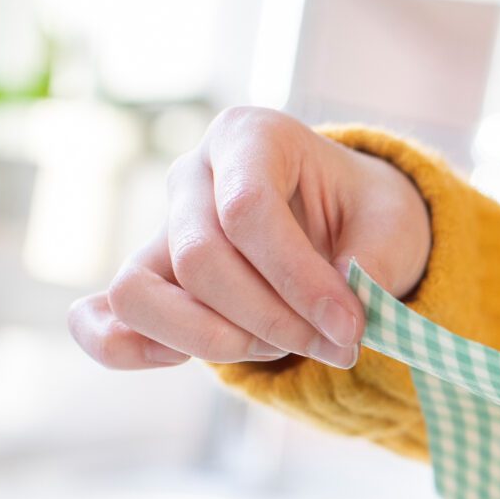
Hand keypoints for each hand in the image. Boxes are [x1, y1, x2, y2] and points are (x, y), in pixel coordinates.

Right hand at [69, 107, 430, 370]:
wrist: (345, 224)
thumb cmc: (365, 216)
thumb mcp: (394, 224)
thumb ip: (377, 260)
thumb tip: (337, 307)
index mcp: (250, 137)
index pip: (246, 208)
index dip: (298, 279)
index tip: (350, 326)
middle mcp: (193, 176)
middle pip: (199, 259)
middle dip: (272, 320)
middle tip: (335, 345)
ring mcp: (161, 229)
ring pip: (140, 293)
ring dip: (215, 339)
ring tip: (282, 347)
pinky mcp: (150, 281)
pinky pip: (104, 318)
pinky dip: (129, 349)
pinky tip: (183, 361)